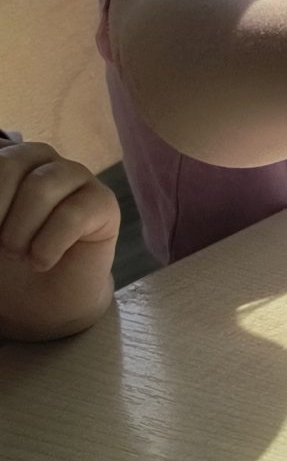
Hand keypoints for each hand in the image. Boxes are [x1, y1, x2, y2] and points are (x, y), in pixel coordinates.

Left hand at [0, 142, 118, 270]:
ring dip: (20, 230)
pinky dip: (49, 245)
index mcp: (10, 160)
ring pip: (41, 186)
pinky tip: (42, 262)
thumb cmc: (6, 262)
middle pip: (11, 164)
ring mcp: (76, 177)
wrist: (41, 300)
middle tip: (0, 246)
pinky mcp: (103, 203)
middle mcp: (42, 161)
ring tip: (19, 255)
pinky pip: (73, 214)